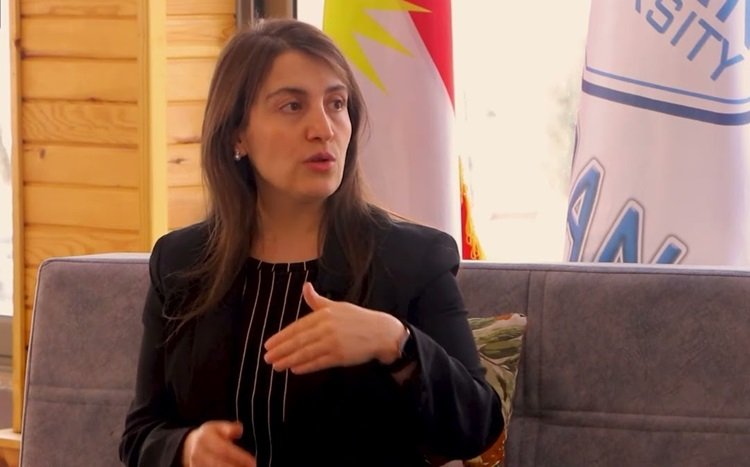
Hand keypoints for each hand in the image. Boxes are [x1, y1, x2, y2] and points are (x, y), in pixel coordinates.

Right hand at [181, 421, 255, 466]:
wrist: (188, 447)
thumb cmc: (207, 436)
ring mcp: (197, 465)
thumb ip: (229, 428)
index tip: (253, 462)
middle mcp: (199, 454)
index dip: (240, 458)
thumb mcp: (217, 427)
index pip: (225, 450)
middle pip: (220, 465)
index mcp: (205, 440)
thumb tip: (240, 429)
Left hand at [263, 282, 405, 373]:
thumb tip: (305, 286)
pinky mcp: (340, 356)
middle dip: (281, 350)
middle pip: (299, 341)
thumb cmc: (357, 319)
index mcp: (324, 314)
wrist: (381, 332)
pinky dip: (306, 366)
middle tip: (267, 358)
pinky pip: (319, 362)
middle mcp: (327, 327)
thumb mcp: (337, 306)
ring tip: (277, 366)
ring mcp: (333, 342)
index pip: (297, 327)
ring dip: (289, 360)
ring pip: (306, 353)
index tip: (268, 345)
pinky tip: (295, 369)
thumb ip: (317, 300)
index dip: (281, 337)